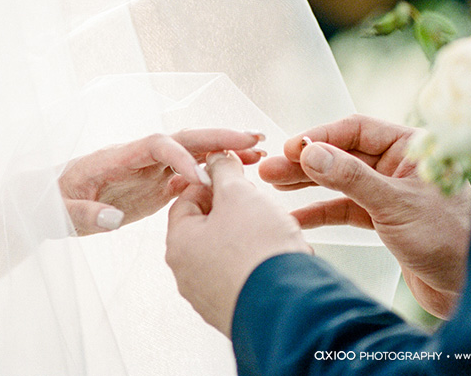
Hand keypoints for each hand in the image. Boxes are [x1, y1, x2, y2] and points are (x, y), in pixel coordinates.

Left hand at [59, 129, 264, 234]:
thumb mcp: (61, 213)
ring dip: (223, 150)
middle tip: (253, 138)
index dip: (180, 157)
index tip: (203, 177)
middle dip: (216, 137)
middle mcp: (137, 157)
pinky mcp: (156, 185)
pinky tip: (241, 175)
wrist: (48, 200)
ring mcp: (149, 170)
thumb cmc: (52, 203)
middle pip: (181, 139)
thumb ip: (86, 215)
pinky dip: (215, 173)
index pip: (154, 145)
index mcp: (115, 157)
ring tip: (259, 152)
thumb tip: (113, 219)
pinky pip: (190, 174)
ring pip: (192, 153)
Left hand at [165, 152, 309, 334]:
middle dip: (234, 210)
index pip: (187, 199)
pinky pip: (242, 276)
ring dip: (249, 236)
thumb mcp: (239, 194)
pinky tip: (276, 258)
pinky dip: (257, 263)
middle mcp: (187, 274)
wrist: (291, 306)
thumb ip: (224, 170)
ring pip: (226, 252)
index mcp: (179, 244)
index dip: (213, 183)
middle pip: (206, 226)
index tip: (233, 178)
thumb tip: (218, 158)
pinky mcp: (233, 311)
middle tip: (257, 205)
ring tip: (272, 232)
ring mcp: (209, 296)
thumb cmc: (259, 251)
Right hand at [259, 114, 470, 318]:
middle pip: (341, 154)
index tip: (290, 149)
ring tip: (271, 183)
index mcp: (410, 148)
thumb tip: (309, 152)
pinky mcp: (383, 219)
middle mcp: (398, 165)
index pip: (355, 130)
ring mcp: (389, 192)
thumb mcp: (395, 205)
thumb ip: (351, 178)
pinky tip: (295, 216)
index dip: (320, 137)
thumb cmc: (449, 240)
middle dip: (305, 162)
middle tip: (269, 168)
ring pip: (338, 181)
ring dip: (306, 184)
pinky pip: (344, 209)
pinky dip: (319, 212)